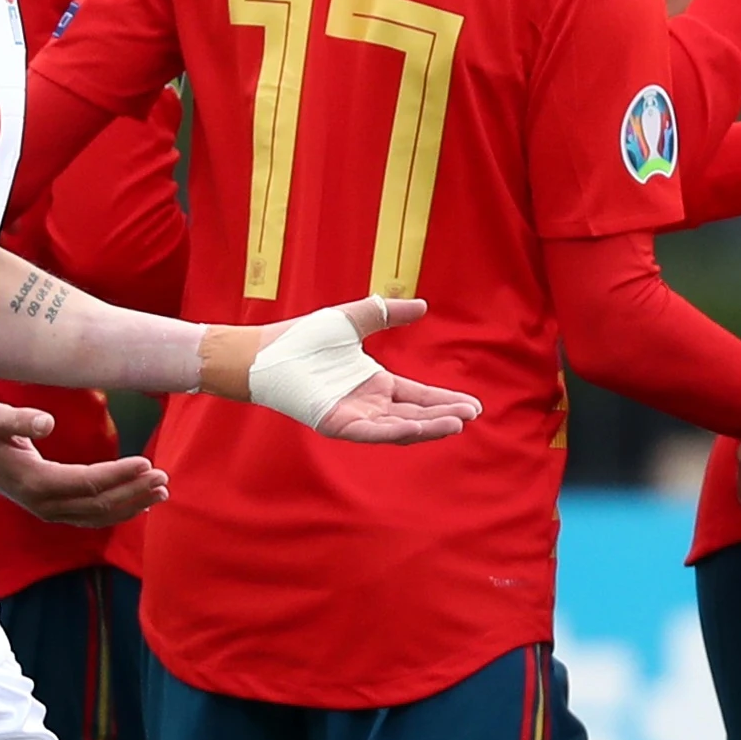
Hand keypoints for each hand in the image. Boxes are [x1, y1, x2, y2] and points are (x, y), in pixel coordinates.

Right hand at [0, 402, 166, 527]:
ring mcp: (50, 511)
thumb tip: (47, 421)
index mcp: (34, 482)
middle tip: (163, 479)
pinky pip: (92, 517)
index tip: (146, 464)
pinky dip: (119, 511)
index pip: (87, 483)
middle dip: (134, 492)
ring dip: (132, 504)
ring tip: (162, 491)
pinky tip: (142, 502)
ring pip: (99, 515)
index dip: (118, 475)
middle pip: (99, 504)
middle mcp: (44, 504)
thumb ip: (20, 420)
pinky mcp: (55, 511)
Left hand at [210, 296, 483, 442]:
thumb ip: (386, 313)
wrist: (267, 351)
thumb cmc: (302, 338)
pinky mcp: (338, 425)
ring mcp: (354, 417)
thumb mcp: (353, 319)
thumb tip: (422, 306)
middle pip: (415, 415)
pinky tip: (422, 429)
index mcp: (375, 385)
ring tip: (457, 423)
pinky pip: (373, 433)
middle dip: (444, 416)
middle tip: (473, 415)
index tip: (473, 405)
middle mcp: (369, 405)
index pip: (419, 397)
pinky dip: (398, 431)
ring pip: (400, 428)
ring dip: (429, 427)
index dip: (445, 401)